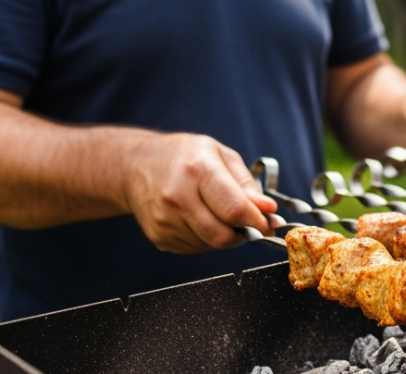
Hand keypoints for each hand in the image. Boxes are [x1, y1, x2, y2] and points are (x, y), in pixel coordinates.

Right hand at [123, 133, 278, 253]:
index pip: (234, 210)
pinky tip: (200, 218)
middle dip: (245, 234)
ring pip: (211, 245)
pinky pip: (196, 249)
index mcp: (197, 170)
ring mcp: (165, 221)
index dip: (258, 221)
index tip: (269, 222)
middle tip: (250, 222)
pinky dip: (206, 239)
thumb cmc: (183, 156)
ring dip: (225, 236)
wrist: (136, 166)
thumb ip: (246, 185)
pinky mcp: (159, 238)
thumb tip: (268, 210)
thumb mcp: (220, 155)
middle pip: (223, 235)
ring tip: (219, 213)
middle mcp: (178, 197)